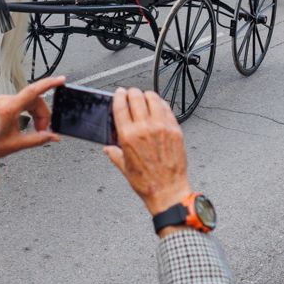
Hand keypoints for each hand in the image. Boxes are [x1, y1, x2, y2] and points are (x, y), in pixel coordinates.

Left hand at [0, 75, 62, 156]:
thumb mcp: (15, 144)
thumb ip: (37, 140)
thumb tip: (52, 136)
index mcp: (9, 107)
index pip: (33, 91)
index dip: (49, 84)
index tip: (61, 80)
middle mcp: (5, 101)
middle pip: (34, 100)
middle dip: (43, 114)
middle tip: (44, 131)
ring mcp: (2, 101)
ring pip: (28, 101)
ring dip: (36, 114)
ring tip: (37, 130)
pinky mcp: (1, 104)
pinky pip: (20, 104)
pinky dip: (28, 113)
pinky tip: (28, 124)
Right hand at [103, 88, 191, 215]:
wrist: (168, 191)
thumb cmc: (146, 182)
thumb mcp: (124, 168)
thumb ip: (114, 154)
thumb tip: (108, 149)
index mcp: (128, 136)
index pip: (120, 106)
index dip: (118, 96)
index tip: (119, 93)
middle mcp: (144, 128)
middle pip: (136, 97)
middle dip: (132, 92)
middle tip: (131, 93)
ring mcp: (161, 127)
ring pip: (153, 98)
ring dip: (147, 95)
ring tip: (145, 97)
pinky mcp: (175, 130)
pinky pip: (167, 109)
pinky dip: (161, 104)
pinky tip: (159, 106)